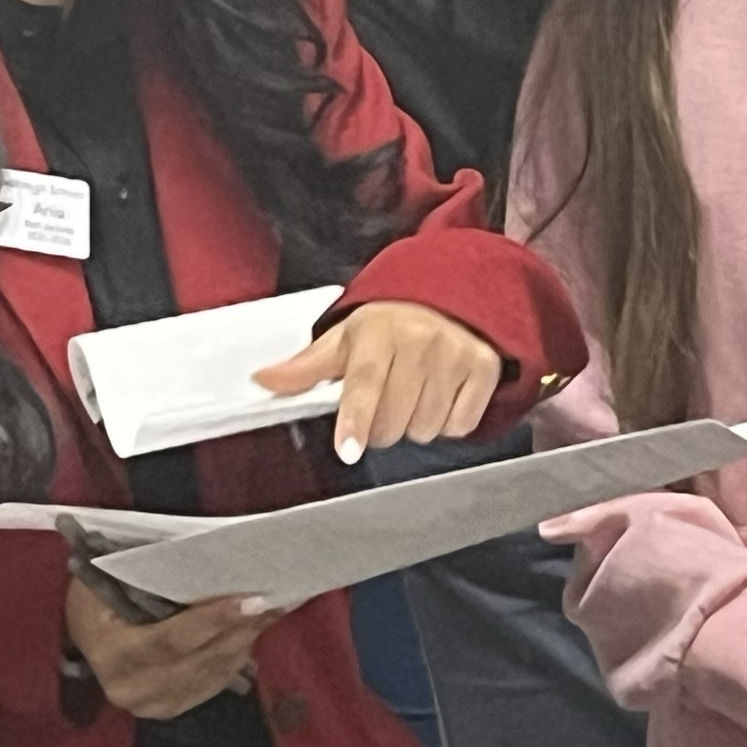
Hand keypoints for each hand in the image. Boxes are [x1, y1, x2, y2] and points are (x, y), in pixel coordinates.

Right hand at [61, 582, 280, 721]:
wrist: (81, 637)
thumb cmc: (94, 596)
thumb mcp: (107, 576)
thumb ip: (148, 572)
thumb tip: (205, 554)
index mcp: (113, 655)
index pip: (173, 640)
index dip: (214, 620)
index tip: (252, 600)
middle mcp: (133, 689)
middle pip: (200, 659)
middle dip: (241, 629)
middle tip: (275, 600)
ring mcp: (153, 706)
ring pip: (212, 673)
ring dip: (245, 641)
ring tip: (272, 610)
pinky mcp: (169, 709)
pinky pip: (212, 683)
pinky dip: (235, 656)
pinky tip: (252, 631)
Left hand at [254, 300, 502, 464]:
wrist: (450, 297)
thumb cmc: (389, 325)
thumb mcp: (345, 339)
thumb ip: (306, 367)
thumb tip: (262, 381)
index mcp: (379, 332)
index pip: (365, 384)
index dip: (356, 420)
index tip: (349, 450)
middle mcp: (421, 341)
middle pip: (393, 421)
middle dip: (381, 426)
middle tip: (384, 401)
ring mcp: (456, 355)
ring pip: (426, 429)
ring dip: (415, 424)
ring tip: (413, 393)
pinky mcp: (485, 369)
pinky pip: (460, 425)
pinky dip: (447, 421)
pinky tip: (440, 395)